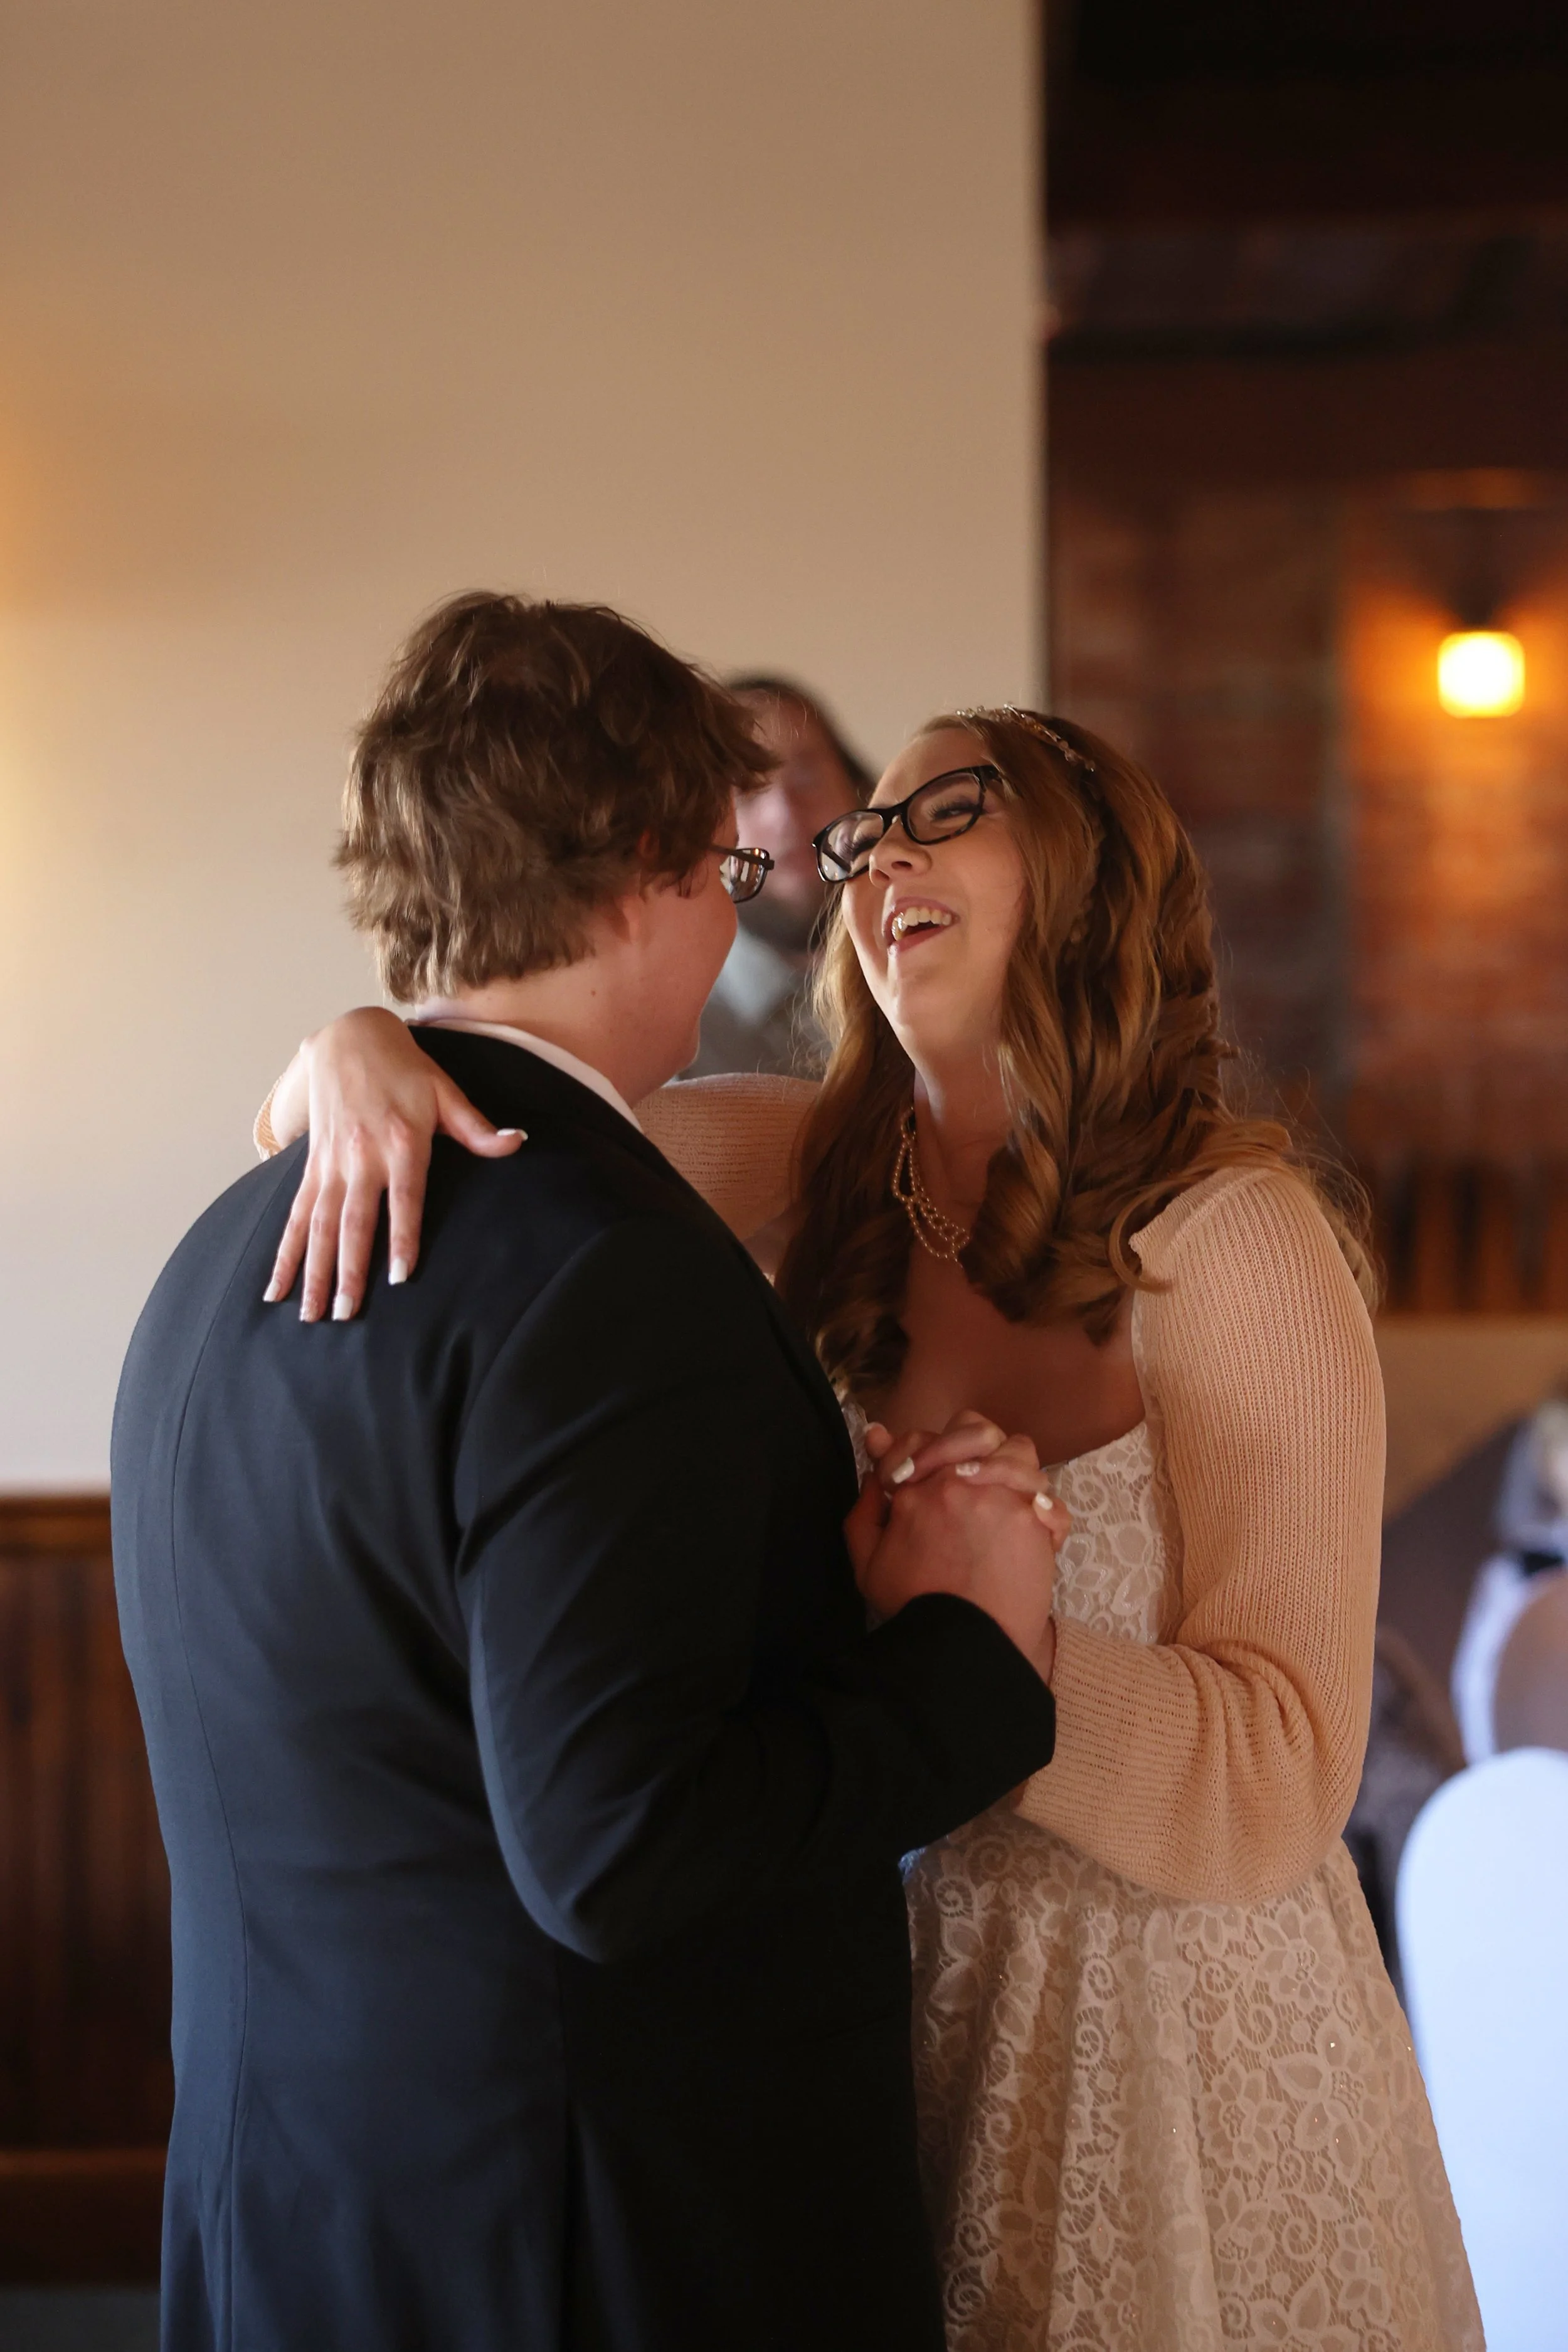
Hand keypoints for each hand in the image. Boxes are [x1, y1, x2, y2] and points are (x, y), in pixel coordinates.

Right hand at [264, 1008, 523, 1321]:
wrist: (347, 1038)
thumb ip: (477, 1127)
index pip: (403, 1198)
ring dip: (313, 1272)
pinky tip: (276, 1288)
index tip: (399, 1276)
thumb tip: (517, 1142)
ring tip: (309, 1315)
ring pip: (320, 1226)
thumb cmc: (404, 1069)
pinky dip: (285, 1253)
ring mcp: (331, 1164)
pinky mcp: (311, 1166)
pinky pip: (295, 1216)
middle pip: (354, 1221)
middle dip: (348, 1270)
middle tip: (345, 1314)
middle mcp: (361, 1156)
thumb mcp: (445, 1090)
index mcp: (401, 1142)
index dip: (401, 1236)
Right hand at [844, 1411, 1065, 1677]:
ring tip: (1004, 1497)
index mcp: (918, 1489)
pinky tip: (1032, 1527)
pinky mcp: (1037, 1524)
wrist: (962, 1646)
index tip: (922, 1472)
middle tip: (968, 1473)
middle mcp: (963, 1483)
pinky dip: (1045, 1511)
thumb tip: (876, 1464)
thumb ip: (866, 1508)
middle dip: (971, 1443)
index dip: (921, 1450)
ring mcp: (1005, 1499)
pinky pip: (1051, 1500)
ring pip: (1020, 1452)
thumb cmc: (914, 1607)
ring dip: (1012, 1468)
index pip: (920, 1437)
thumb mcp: (868, 1560)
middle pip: (976, 1429)